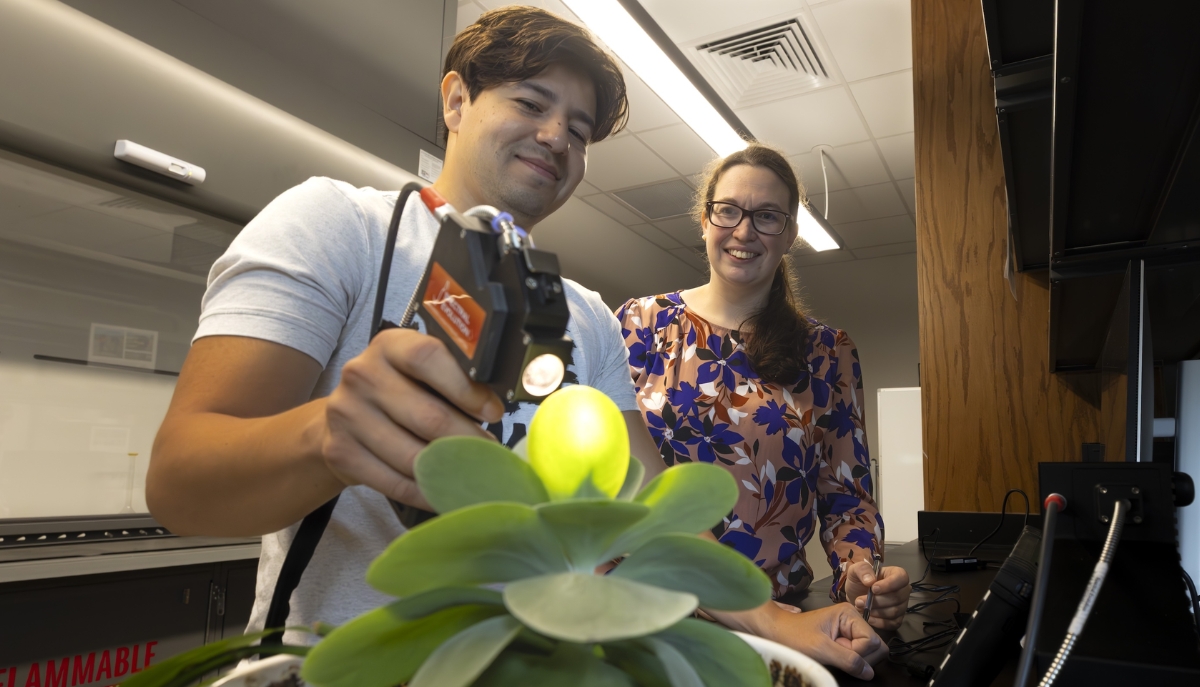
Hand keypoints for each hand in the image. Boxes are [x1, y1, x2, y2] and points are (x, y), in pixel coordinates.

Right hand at [320, 328, 503, 508]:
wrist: (341, 420)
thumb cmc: (397, 392)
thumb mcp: (420, 374)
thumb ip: (453, 382)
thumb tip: (493, 409)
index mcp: (389, 346)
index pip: (428, 358)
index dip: (465, 388)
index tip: (492, 412)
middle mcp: (362, 374)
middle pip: (428, 416)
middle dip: (468, 440)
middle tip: (491, 453)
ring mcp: (347, 414)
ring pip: (414, 457)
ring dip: (451, 471)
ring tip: (473, 474)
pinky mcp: (340, 452)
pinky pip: (396, 483)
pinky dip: (427, 492)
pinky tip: (446, 492)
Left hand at [760, 602, 886, 679]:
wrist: (776, 631)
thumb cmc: (794, 636)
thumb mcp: (820, 649)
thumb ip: (847, 660)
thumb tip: (870, 673)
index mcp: (849, 614)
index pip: (872, 641)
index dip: (859, 653)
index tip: (837, 651)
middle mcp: (853, 619)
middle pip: (876, 646)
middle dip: (860, 656)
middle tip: (836, 653)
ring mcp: (850, 629)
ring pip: (870, 651)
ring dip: (854, 658)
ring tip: (833, 653)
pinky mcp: (845, 638)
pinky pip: (859, 653)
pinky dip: (849, 659)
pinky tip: (834, 654)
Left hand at [845, 561, 910, 630]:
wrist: (855, 596)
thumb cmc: (858, 581)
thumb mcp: (855, 570)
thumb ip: (862, 570)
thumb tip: (870, 581)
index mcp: (896, 574)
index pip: (901, 578)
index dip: (889, 584)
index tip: (873, 589)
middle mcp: (903, 590)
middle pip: (897, 597)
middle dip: (877, 601)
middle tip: (859, 601)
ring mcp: (902, 605)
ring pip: (895, 611)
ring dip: (876, 611)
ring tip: (861, 608)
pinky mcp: (897, 619)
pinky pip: (893, 623)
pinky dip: (879, 622)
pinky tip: (868, 618)